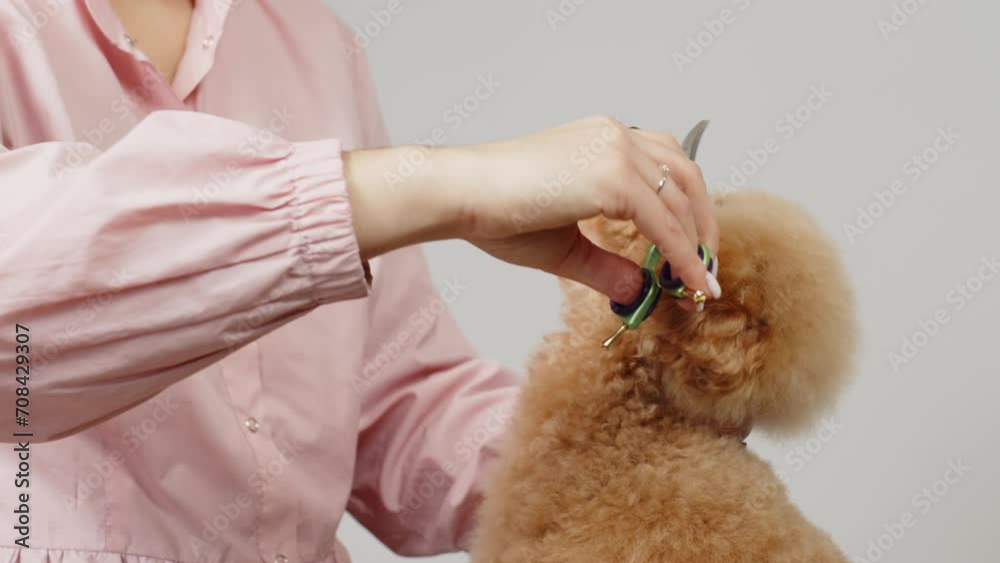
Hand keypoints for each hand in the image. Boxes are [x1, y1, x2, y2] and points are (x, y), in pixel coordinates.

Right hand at [345, 115, 718, 305]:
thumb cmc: (496, 212)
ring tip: (698, 280)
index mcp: (604, 140)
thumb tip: (639, 290)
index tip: (693, 252)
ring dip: (696, 243)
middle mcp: (615, 136)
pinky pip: (663, 223)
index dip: (687, 213)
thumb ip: (605, 264)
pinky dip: (681, 255)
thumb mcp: (564, 245)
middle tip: (705, 269)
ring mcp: (616, 151)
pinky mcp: (612, 176)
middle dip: (703, 227)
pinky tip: (687, 281)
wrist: (461, 195)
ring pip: (682, 198)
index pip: (666, 169)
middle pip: (686, 178)